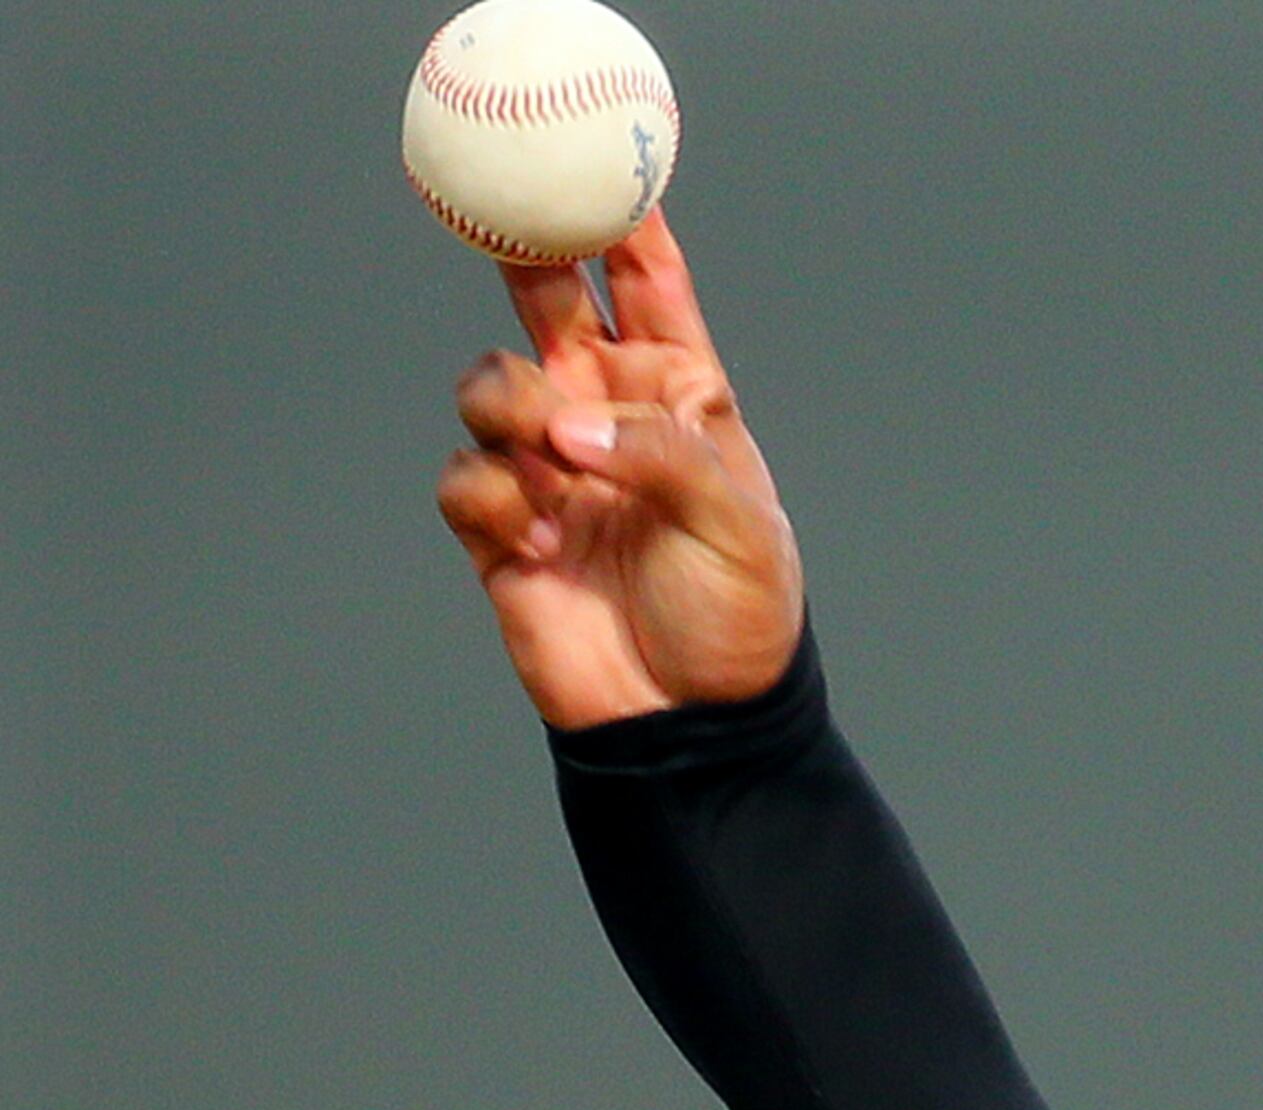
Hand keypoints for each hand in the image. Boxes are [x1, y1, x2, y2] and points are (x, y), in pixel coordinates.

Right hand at [435, 217, 803, 728]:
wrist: (691, 731)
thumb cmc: (736, 624)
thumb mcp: (736, 525)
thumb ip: (661, 454)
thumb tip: (567, 426)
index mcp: (682, 399)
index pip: (647, 284)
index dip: (622, 219)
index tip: (601, 162)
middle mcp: (609, 417)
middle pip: (547, 299)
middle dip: (524, 252)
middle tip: (502, 213)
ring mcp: (550, 468)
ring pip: (491, 381)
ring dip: (507, 405)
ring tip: (549, 464)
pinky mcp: (503, 529)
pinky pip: (463, 476)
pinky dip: (491, 497)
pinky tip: (535, 542)